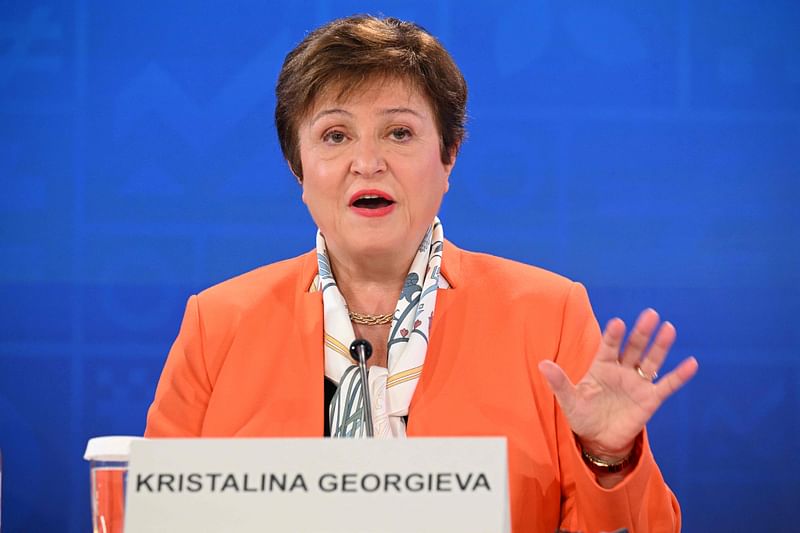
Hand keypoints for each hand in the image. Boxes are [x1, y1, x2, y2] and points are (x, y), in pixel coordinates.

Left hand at [538, 309, 697, 459]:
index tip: (618, 322)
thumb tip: (542, 364)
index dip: (613, 335)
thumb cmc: (582, 415)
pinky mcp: (650, 399)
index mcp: (601, 366)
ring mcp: (637, 384)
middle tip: (650, 314)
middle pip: (633, 347)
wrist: (598, 440)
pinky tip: (692, 363)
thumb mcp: (568, 400)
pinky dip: (679, 375)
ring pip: (651, 361)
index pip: (608, 346)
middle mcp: (621, 370)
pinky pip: (666, 385)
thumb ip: (559, 382)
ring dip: (660, 345)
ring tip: (669, 328)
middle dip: (641, 332)